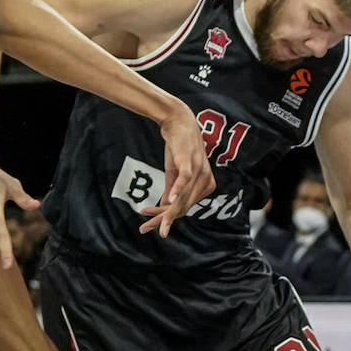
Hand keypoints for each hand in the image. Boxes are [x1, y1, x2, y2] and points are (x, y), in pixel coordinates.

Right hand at [139, 101, 214, 237]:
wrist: (179, 122)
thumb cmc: (178, 148)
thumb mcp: (173, 172)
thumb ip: (170, 190)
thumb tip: (164, 206)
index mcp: (204, 186)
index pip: (183, 208)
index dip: (166, 217)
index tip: (149, 225)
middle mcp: (204, 181)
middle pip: (181, 207)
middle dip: (162, 219)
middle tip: (145, 229)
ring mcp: (199, 171)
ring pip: (181, 198)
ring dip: (164, 211)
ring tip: (149, 221)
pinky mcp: (189, 161)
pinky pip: (184, 179)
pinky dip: (176, 191)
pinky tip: (168, 202)